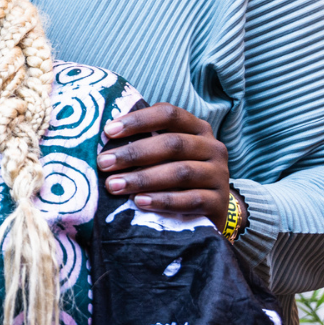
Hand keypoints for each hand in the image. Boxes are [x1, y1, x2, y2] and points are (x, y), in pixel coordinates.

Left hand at [97, 103, 229, 228]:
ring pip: (180, 172)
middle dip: (134, 153)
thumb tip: (104, 137)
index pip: (169, 114)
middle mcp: (212, 148)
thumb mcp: (167, 155)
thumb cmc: (178, 175)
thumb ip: (146, 141)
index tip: (108, 131)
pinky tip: (140, 202)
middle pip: (172, 144)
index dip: (138, 120)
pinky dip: (163, 201)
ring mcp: (219, 175)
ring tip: (114, 185)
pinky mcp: (219, 202)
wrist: (212, 210)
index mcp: (197, 128)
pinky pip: (191, 200)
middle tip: (103, 163)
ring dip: (143, 178)